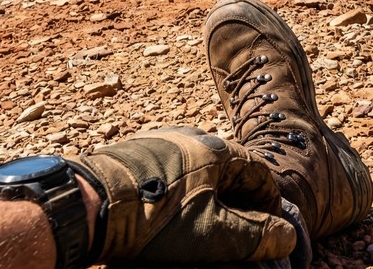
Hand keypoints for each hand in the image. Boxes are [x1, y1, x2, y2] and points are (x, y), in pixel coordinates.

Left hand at [73, 127, 295, 264]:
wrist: (86, 206)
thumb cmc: (155, 220)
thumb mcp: (212, 236)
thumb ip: (255, 237)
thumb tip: (287, 237)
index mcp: (216, 149)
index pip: (259, 173)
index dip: (270, 203)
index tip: (270, 228)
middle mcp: (189, 136)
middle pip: (227, 170)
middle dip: (237, 202)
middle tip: (236, 232)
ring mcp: (157, 142)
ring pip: (196, 171)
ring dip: (206, 198)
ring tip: (200, 228)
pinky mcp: (131, 154)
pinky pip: (167, 173)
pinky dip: (177, 194)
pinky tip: (166, 216)